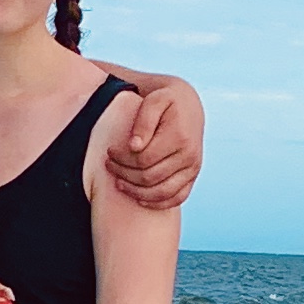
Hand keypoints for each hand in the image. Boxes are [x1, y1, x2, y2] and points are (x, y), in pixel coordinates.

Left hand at [103, 71, 203, 212]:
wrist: (188, 105)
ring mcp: (193, 168)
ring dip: (136, 192)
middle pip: (150, 177)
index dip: (122, 160)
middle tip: (109, 166)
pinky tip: (139, 200)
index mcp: (179, 137)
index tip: (109, 153)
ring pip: (161, 192)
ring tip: (119, 183)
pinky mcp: (193, 176)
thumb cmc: (166, 100)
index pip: (143, 159)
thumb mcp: (154, 100)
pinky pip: (177, 198)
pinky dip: (157, 203)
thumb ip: (143, 120)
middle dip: (124, 174)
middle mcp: (189, 155)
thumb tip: (134, 146)